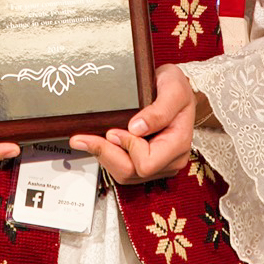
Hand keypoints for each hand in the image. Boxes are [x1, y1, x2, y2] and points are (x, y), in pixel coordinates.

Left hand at [72, 64, 195, 183]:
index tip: (113, 130)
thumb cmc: (176, 87)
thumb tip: (137, 128)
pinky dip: (108, 158)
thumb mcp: (173, 89)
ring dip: (104, 157)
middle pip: (130, 172)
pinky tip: (99, 143)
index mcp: (178, 144)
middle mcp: (170, 160)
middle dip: (106, 154)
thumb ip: (159, 110)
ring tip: (88, 139)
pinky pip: (124, 171)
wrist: (175, 89)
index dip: (126, 147)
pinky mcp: (148, 165)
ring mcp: (159, 165)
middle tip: (85, 137)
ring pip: (124, 175)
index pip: (146, 163)